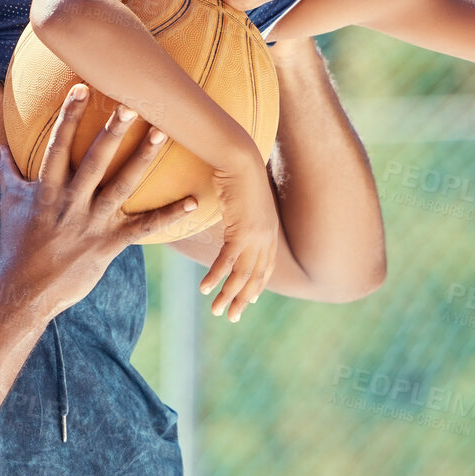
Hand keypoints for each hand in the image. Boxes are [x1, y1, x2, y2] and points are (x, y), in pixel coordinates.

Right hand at [0, 84, 196, 321]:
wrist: (24, 290)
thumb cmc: (16, 244)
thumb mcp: (11, 204)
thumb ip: (9, 172)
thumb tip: (0, 146)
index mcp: (46, 189)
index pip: (58, 145)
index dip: (68, 116)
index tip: (81, 88)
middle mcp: (71, 202)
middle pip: (95, 161)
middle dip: (113, 131)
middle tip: (132, 104)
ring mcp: (91, 223)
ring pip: (122, 186)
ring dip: (143, 159)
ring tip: (162, 134)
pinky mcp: (108, 244)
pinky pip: (143, 228)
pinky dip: (168, 215)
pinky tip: (190, 201)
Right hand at [202, 160, 280, 322]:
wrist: (239, 158)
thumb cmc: (238, 173)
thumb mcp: (245, 198)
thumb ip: (244, 213)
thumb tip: (237, 216)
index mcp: (269, 230)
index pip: (265, 266)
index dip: (258, 286)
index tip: (250, 300)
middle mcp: (266, 236)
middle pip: (255, 277)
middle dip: (243, 300)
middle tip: (232, 317)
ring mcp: (255, 235)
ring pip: (241, 275)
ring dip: (228, 296)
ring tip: (217, 311)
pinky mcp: (240, 231)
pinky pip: (226, 261)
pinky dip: (216, 277)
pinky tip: (205, 289)